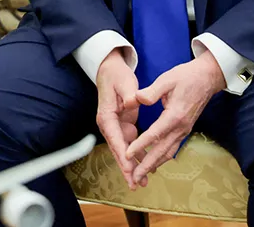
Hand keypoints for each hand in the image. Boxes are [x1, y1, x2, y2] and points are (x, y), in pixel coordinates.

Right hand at [95, 48, 140, 184]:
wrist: (111, 69)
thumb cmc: (116, 75)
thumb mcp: (124, 82)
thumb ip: (130, 93)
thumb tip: (134, 102)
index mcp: (106, 116)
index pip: (115, 138)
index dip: (123, 154)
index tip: (130, 167)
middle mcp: (109, 125)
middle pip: (117, 150)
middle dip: (126, 168)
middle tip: (135, 183)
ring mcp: (116, 127)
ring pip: (124, 151)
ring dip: (132, 166)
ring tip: (142, 182)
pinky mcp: (124, 126)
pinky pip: (131, 145)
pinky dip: (138, 156)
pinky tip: (147, 166)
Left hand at [124, 51, 225, 187]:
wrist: (207, 78)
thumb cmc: (186, 76)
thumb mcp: (167, 79)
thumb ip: (151, 91)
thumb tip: (137, 99)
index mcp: (175, 115)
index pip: (154, 134)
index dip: (140, 145)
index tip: (127, 154)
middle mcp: (181, 127)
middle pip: (162, 151)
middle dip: (147, 165)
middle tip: (134, 177)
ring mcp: (184, 130)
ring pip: (168, 152)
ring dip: (154, 165)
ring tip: (141, 175)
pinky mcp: (184, 130)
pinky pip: (172, 148)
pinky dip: (162, 157)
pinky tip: (153, 163)